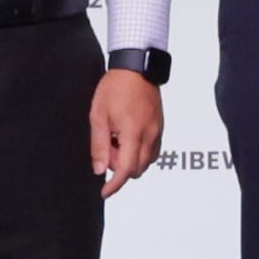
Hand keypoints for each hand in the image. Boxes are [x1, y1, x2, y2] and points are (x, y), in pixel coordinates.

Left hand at [89, 68, 162, 192]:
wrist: (136, 67)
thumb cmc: (116, 86)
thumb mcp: (98, 115)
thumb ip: (98, 144)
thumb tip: (99, 169)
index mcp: (133, 133)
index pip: (125, 170)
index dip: (114, 185)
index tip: (105, 191)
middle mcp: (149, 135)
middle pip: (137, 169)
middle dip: (119, 167)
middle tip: (106, 148)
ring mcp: (157, 131)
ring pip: (146, 161)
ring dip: (130, 159)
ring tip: (116, 139)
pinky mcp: (160, 126)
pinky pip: (152, 150)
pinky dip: (139, 151)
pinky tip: (126, 137)